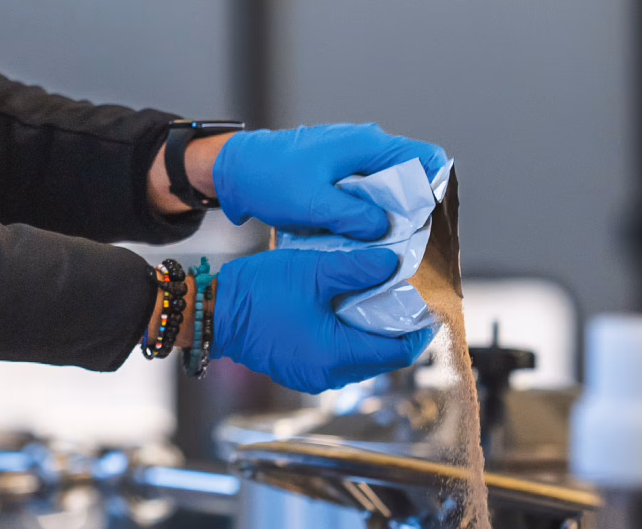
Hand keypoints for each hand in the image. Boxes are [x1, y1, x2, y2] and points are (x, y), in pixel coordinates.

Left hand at [212, 123, 448, 238]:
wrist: (236, 170)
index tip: (434, 222)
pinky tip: (365, 238)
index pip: (426, 157)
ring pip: (389, 188)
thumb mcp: (314, 203)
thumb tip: (386, 229)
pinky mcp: (340, 173)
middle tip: (415, 244)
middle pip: (411, 176)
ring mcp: (353, 158)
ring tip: (392, 247)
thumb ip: (354, 216)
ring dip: (391, 214)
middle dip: (416, 209)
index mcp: (368, 145)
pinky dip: (371, 213)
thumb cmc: (272, 179)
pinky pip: (369, 193)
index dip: (438, 188)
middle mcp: (366, 146)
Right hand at [213, 248, 434, 394]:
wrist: (212, 310)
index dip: (418, 332)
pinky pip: (336, 357)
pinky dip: (348, 337)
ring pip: (358, 359)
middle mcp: (327, 375)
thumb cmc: (259, 292)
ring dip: (370, 334)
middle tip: (404, 299)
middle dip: (396, 331)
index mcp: (337, 355)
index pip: (396, 353)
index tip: (429, 310)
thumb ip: (358, 269)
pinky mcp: (297, 368)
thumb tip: (392, 265)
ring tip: (375, 300)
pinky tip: (343, 310)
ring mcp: (310, 375)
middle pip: (380, 358)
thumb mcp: (314, 270)